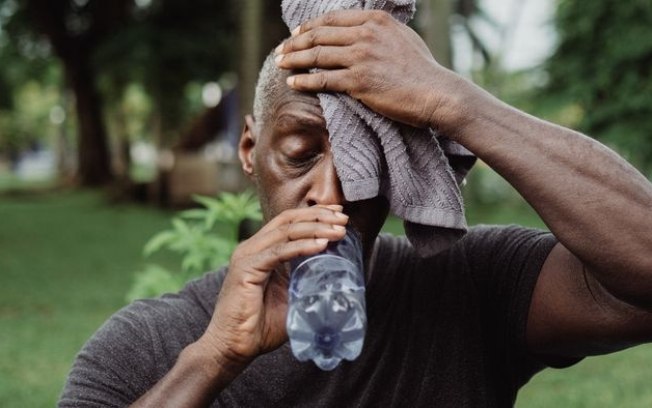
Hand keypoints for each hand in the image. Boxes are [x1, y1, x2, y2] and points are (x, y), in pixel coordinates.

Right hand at [196, 205, 347, 371]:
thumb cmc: (260, 326)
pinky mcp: (245, 269)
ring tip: (338, 231)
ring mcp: (247, 256)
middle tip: (343, 219)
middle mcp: (251, 248)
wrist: (233, 348)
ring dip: (315, 228)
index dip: (314, 214)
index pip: (289, 222)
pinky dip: (302, 246)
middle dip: (319, 216)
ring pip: (286, 231)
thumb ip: (306, 281)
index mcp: (260, 250)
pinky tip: (321, 245)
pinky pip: (279, 252)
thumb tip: (335, 276)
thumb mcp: (291, 297)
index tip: (339, 215)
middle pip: (288, 220)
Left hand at [275, 9, 468, 129]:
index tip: (297, 34)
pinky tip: (292, 82)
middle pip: (319, 34)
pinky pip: (323, 79)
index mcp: (375, 20)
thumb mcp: (403, 38)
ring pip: (317, 54)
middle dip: (295, 42)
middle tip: (281, 50)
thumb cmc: (423, 70)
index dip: (310, 26)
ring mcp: (361, 57)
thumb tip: (364, 31)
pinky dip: (304, 80)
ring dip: (293, 59)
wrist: (436, 92)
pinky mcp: (358, 81)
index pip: (332, 19)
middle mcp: (366, 34)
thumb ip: (380, 32)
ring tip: (279, 64)